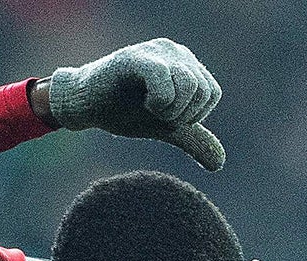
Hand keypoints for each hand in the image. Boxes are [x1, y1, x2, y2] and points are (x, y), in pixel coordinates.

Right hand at [46, 38, 225, 170]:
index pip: (211, 93)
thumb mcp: (165, 127)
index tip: (166, 117)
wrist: (86, 105)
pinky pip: (163, 78)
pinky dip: (159, 101)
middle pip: (202, 91)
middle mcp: (174, 51)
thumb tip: (220, 163)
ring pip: (189, 85)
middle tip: (156, 114)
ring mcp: (155, 51)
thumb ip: (192, 139)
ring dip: (170, 110)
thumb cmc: (123, 111)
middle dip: (182, 115)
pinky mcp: (135, 58)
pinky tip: (144, 104)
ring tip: (149, 109)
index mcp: (185, 63)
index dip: (193, 116)